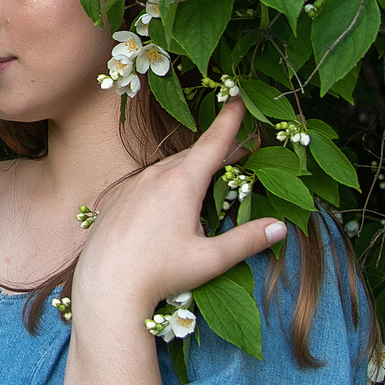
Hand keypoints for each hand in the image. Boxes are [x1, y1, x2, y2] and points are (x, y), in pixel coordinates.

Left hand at [78, 96, 287, 309]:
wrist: (105, 287)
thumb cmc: (159, 274)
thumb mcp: (210, 260)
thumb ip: (247, 240)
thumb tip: (280, 227)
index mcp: (181, 183)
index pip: (213, 143)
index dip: (229, 120)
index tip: (238, 96)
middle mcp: (154, 177)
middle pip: (193, 156)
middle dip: (217, 152)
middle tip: (242, 154)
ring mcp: (132, 187)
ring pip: (168, 169)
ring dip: (191, 170)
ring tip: (209, 181)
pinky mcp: (117, 200)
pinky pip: (147, 183)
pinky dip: (165, 185)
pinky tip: (170, 206)